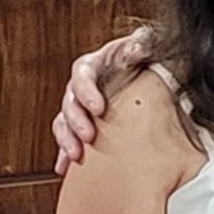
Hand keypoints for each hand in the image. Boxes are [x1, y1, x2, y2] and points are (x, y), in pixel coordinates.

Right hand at [53, 30, 152, 172]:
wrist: (149, 73)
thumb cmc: (143, 57)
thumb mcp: (144, 46)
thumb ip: (140, 45)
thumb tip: (135, 50)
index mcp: (94, 65)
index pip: (82, 74)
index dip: (86, 91)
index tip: (97, 107)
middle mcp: (82, 86)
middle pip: (70, 101)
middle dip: (76, 121)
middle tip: (88, 135)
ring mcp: (80, 106)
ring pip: (64, 122)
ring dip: (66, 139)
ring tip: (75, 155)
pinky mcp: (83, 124)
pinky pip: (68, 138)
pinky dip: (65, 153)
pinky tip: (64, 168)